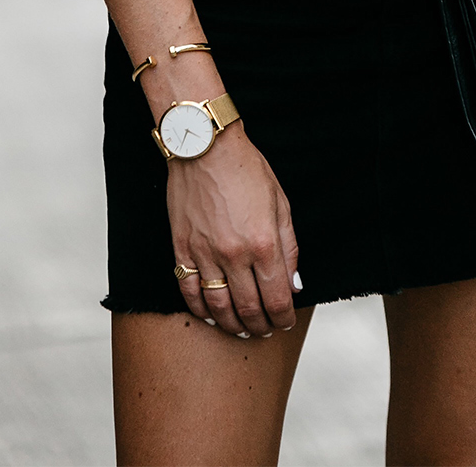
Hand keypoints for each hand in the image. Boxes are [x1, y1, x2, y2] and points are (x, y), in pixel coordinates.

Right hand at [169, 126, 298, 338]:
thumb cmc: (245, 168)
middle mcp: (234, 254)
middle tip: (265, 330)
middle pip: (249, 308)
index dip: (283, 316)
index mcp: (263, 242)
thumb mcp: (280, 203)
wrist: (205, 146)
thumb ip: (289, 246)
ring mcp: (205, 253)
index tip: (284, 321)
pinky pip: (189, 291)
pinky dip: (201, 309)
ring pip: (219, 306)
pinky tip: (211, 313)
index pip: (277, 297)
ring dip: (233, 325)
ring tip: (241, 329)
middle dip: (261, 325)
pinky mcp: (182, 248)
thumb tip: (293, 283)